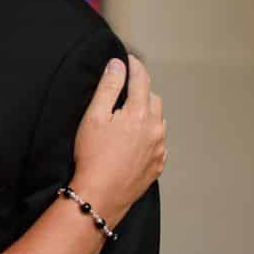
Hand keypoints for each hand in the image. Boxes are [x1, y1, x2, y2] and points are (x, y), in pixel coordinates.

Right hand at [67, 54, 165, 220]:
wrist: (102, 194)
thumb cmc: (93, 154)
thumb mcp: (94, 116)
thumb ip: (109, 87)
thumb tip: (118, 64)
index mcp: (139, 114)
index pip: (142, 80)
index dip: (135, 66)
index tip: (128, 58)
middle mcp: (155, 130)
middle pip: (153, 98)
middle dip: (141, 88)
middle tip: (124, 86)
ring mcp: (159, 149)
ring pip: (159, 120)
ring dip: (147, 110)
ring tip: (128, 112)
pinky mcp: (158, 165)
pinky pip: (159, 140)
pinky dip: (150, 131)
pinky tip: (134, 136)